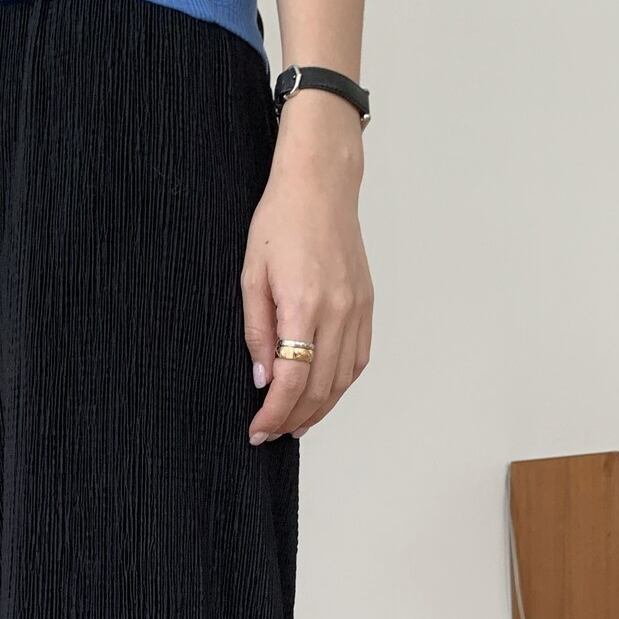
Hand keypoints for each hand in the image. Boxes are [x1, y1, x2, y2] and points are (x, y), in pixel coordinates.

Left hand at [242, 92, 373, 441]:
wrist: (322, 185)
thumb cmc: (280, 221)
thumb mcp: (251, 276)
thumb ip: (256, 332)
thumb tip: (263, 379)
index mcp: (304, 305)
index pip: (292, 381)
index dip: (274, 414)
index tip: (258, 430)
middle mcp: (338, 312)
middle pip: (320, 389)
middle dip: (294, 419)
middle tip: (270, 433)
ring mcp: (358, 309)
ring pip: (343, 380)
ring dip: (320, 409)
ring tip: (295, 423)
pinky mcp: (367, 304)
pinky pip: (358, 359)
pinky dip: (340, 385)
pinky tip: (322, 394)